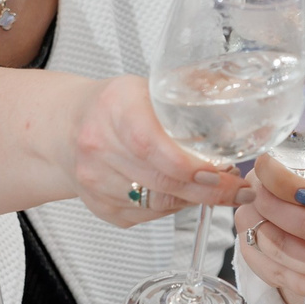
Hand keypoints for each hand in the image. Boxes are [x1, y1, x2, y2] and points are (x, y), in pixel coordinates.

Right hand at [69, 75, 229, 225]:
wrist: (64, 127)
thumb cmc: (114, 106)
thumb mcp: (147, 87)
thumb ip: (189, 91)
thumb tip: (235, 97)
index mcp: (114, 107)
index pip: (149, 143)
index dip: (188, 165)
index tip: (221, 172)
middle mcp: (97, 145)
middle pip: (159, 180)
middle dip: (207, 190)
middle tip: (240, 190)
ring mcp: (94, 179)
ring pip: (155, 203)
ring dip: (193, 199)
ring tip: (220, 189)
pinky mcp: (98, 205)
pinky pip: (145, 216)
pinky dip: (171, 207)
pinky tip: (185, 194)